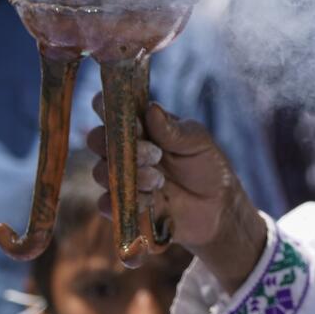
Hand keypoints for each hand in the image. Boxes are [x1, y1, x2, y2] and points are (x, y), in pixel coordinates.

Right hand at [88, 97, 267, 291]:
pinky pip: (105, 204)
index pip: (109, 107)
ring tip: (159, 180)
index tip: (123, 117)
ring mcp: (121, 177)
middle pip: (97, 139)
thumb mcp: (198, 142)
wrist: (217, 207)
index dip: (106, 106)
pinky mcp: (123, 205)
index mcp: (140, 125)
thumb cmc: (207, 166)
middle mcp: (124, 148)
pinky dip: (122, 202)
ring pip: (101, 172)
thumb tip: (151, 109)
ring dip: (129, 176)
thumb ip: (173, 129)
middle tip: (154, 155)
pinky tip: (148, 200)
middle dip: (119, 146)